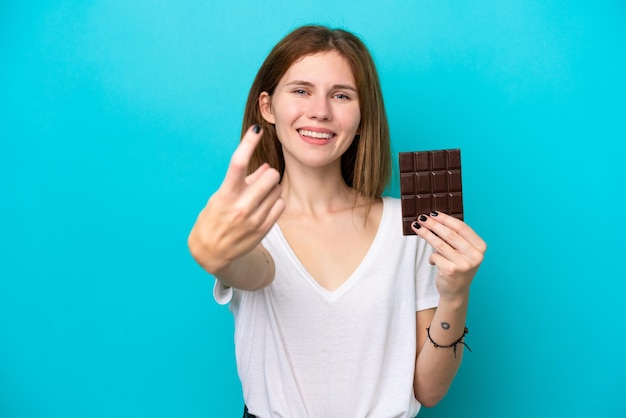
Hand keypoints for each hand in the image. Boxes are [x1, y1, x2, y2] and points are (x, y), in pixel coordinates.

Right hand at [188, 125, 284, 273]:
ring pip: (276, 189)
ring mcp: (253, 219)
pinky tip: (265, 205)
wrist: (211, 251)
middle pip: (269, 175)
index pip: (237, 163)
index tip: (256, 129)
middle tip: (261, 179)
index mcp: (225, 194)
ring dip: (271, 188)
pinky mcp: (263, 229)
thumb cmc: (215, 217)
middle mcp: (240, 206)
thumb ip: (244, 181)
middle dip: (267, 173)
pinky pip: (280, 204)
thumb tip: (266, 167)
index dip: (248, 143)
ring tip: (259, 196)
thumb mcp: (221, 196)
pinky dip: (275, 201)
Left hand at [411, 212, 486, 301]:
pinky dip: (431, 257)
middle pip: (450, 234)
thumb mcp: (463, 252)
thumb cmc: (458, 267)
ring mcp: (463, 264)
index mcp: (480, 247)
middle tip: (421, 218)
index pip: (462, 228)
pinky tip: (433, 261)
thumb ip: (456, 238)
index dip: (446, 219)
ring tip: (417, 228)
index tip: (433, 213)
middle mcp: (475, 256)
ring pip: (440, 244)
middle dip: (433, 224)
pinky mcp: (451, 271)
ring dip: (426, 234)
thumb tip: (436, 219)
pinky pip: (435, 256)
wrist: (456, 292)